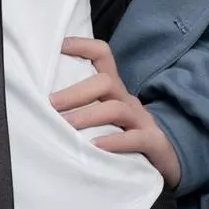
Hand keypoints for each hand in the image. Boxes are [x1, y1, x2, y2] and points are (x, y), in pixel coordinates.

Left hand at [49, 35, 181, 189]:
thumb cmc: (124, 137)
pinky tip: (96, 146)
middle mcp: (127, 100)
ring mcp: (141, 121)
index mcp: (114, 91)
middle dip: (76, 92)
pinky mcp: (153, 143)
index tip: (58, 46)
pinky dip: (115, 142)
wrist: (167, 162)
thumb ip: (81, 108)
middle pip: (106, 82)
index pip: (103, 56)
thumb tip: (40, 107)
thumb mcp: (104, 118)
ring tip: (66, 125)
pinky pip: (135, 139)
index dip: (83, 46)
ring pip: (116, 109)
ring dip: (88, 115)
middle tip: (51, 104)